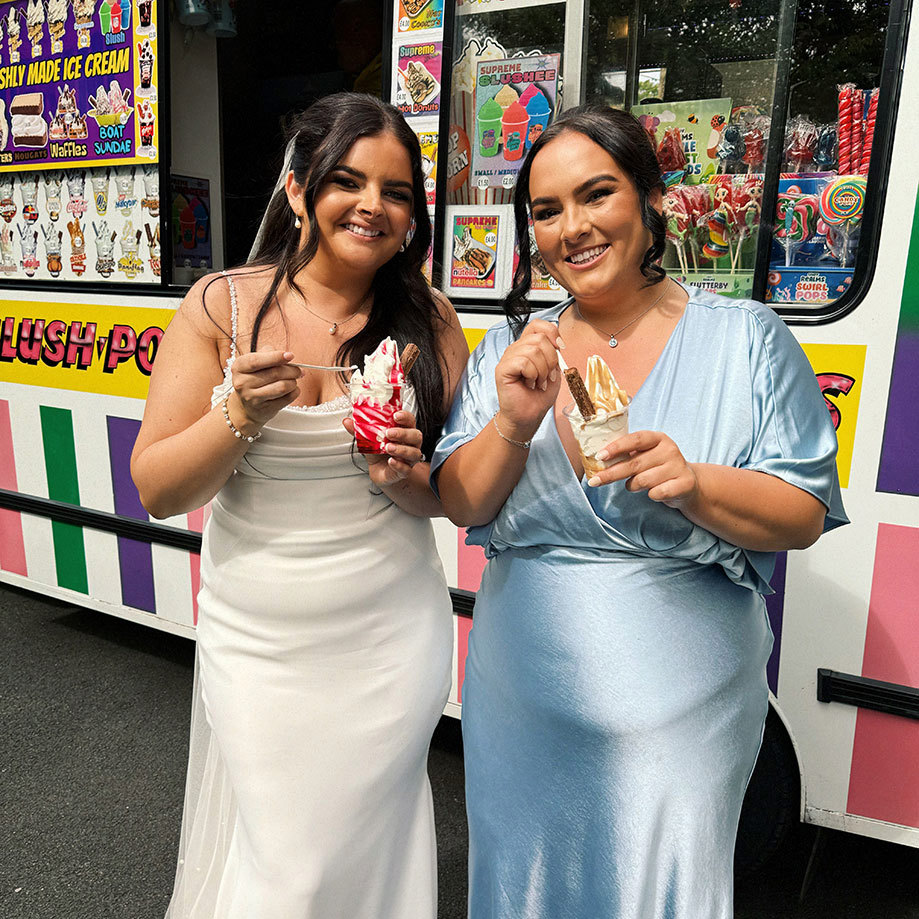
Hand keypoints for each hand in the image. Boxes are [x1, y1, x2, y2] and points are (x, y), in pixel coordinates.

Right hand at [230, 350, 301, 428]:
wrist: (247, 406)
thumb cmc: (254, 380)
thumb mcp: (255, 363)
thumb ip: (268, 353)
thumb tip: (287, 356)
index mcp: (239, 367)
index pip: (257, 361)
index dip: (276, 357)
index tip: (290, 355)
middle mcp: (242, 383)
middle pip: (275, 373)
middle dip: (292, 370)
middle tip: (299, 370)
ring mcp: (252, 398)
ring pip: (283, 386)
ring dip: (293, 382)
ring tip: (293, 380)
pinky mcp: (264, 409)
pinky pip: (287, 398)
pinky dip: (294, 392)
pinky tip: (291, 389)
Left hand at [342, 409, 423, 486]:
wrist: (379, 471)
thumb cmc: (379, 452)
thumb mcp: (368, 439)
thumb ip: (359, 430)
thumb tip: (347, 421)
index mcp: (403, 431)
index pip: (410, 420)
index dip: (405, 417)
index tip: (395, 415)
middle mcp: (410, 443)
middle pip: (415, 435)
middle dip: (402, 433)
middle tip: (388, 433)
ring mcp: (409, 458)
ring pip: (414, 452)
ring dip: (401, 449)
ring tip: (388, 447)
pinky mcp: (405, 471)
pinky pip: (406, 468)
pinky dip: (399, 465)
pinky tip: (392, 461)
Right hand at [494, 319, 563, 438]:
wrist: (528, 416)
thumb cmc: (538, 396)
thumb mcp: (553, 370)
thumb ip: (554, 352)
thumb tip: (558, 343)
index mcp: (528, 346)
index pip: (538, 324)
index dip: (552, 332)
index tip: (561, 348)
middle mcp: (516, 349)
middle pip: (540, 338)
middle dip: (550, 359)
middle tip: (546, 376)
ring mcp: (508, 358)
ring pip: (533, 350)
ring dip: (542, 371)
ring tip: (537, 382)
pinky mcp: (502, 369)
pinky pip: (524, 362)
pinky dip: (532, 375)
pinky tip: (528, 384)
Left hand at [587, 430, 698, 507]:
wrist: (687, 483)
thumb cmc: (658, 467)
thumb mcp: (646, 455)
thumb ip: (628, 454)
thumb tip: (598, 459)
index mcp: (658, 438)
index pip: (635, 439)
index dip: (616, 447)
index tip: (600, 456)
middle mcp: (669, 449)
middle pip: (634, 463)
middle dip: (611, 474)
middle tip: (594, 481)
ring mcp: (678, 466)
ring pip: (642, 481)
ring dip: (632, 486)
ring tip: (635, 485)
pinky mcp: (684, 483)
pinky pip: (656, 493)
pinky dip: (650, 495)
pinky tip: (654, 492)